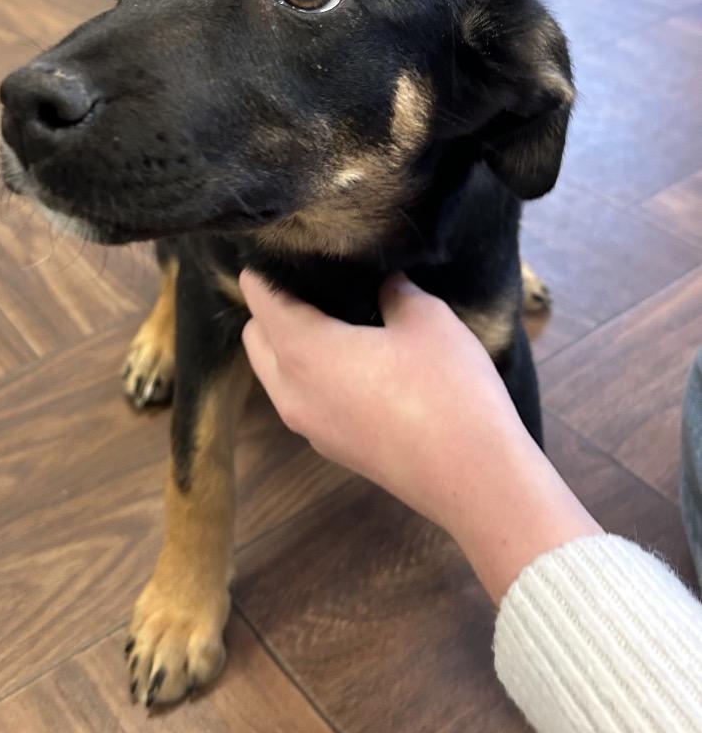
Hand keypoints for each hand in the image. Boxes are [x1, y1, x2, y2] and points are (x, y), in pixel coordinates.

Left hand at [240, 271, 600, 602]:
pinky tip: (356, 363)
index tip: (295, 251)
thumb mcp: (427, 320)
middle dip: (274, 308)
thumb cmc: (447, 391)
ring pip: (274, 372)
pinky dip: (310, 374)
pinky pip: (300, 398)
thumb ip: (394, 290)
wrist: (475, 481)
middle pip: (256, 336)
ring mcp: (306, 425)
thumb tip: (381, 281)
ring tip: (339, 321)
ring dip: (290, 344)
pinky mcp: (329, 447)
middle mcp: (289, 390)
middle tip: (318, 286)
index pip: (257, 296)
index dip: (270, 267)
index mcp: (301, 351)